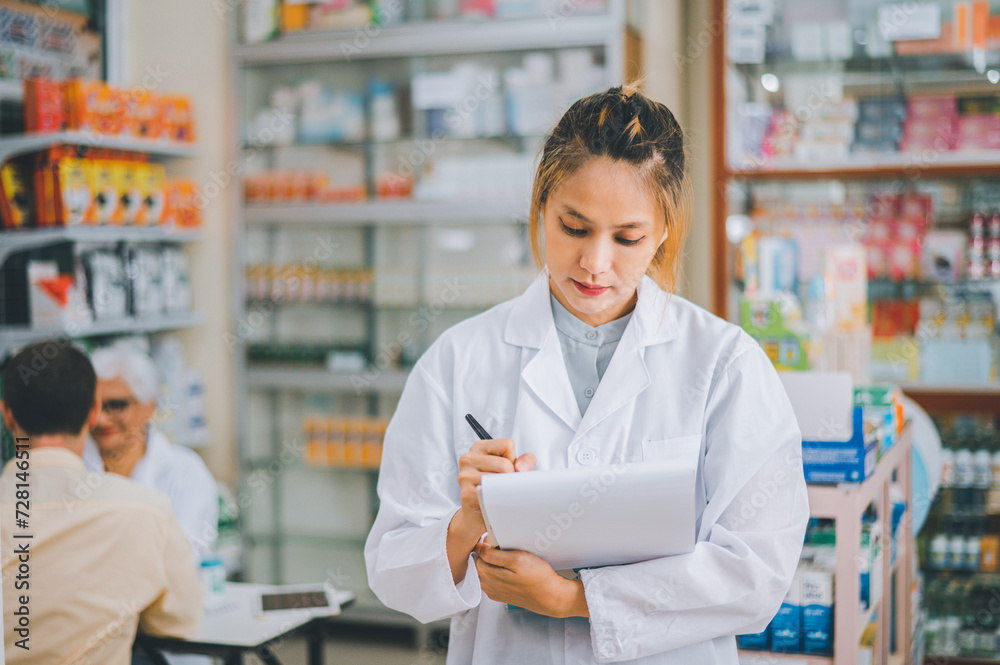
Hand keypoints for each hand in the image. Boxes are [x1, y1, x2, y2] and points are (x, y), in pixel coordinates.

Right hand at [448, 439, 534, 584]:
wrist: (477, 515)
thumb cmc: (496, 488)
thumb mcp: (511, 469)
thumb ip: (525, 461)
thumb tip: (521, 468)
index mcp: (479, 448)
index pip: (507, 445)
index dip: (513, 460)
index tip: (505, 470)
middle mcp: (468, 458)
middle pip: (505, 463)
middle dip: (510, 476)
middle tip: (502, 485)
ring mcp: (465, 476)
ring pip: (499, 478)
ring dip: (505, 488)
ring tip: (498, 492)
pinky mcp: (466, 494)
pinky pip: (492, 493)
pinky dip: (499, 498)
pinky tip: (494, 501)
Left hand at [474, 542, 588, 617]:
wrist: (550, 596)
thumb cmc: (537, 577)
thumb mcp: (516, 559)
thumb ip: (493, 555)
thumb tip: (479, 548)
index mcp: (488, 576)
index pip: (478, 555)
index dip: (487, 546)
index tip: (498, 542)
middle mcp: (488, 586)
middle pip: (481, 563)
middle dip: (490, 555)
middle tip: (506, 550)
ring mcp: (494, 592)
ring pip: (487, 572)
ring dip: (495, 564)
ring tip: (510, 561)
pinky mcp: (501, 595)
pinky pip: (494, 580)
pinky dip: (499, 573)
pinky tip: (512, 571)